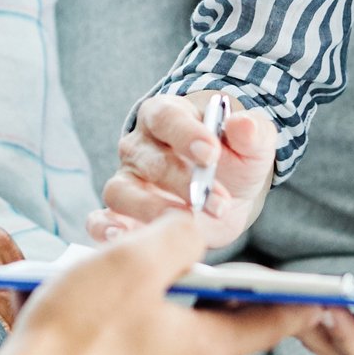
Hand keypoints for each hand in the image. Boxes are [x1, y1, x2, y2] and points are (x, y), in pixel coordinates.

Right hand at [0, 213, 320, 354]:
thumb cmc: (73, 340)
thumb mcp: (131, 263)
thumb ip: (177, 237)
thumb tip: (195, 233)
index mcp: (203, 352)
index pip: (268, 323)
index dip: (294, 303)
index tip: (321, 297)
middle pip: (206, 333)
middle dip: (188, 298)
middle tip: (160, 267)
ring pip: (161, 354)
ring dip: (144, 322)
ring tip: (101, 297)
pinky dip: (114, 351)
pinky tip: (79, 335)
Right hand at [88, 90, 278, 248]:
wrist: (228, 193)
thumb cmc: (235, 159)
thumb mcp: (253, 144)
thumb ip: (252, 133)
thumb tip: (244, 125)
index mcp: (166, 114)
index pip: (167, 117)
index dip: (186, 134)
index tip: (211, 154)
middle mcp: (139, 146)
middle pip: (149, 160)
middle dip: (184, 183)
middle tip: (217, 202)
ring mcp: (127, 181)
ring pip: (121, 191)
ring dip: (152, 210)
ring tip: (184, 224)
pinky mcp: (122, 215)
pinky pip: (100, 220)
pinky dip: (105, 230)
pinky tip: (125, 239)